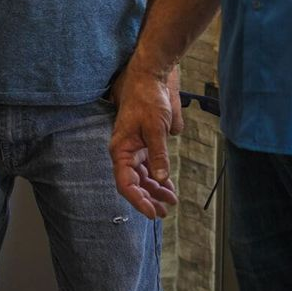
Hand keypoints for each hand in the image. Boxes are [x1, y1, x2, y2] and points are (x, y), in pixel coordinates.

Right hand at [109, 58, 182, 218]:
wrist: (149, 78)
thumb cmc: (147, 99)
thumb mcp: (156, 128)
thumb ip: (158, 154)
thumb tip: (161, 178)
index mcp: (121, 149)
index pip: (125, 183)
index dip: (138, 200)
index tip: (152, 213)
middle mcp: (124, 152)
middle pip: (134, 183)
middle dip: (149, 198)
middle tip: (164, 212)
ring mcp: (133, 149)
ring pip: (142, 177)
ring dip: (155, 190)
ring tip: (170, 201)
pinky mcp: (142, 144)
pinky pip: (149, 167)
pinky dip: (158, 177)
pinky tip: (168, 186)